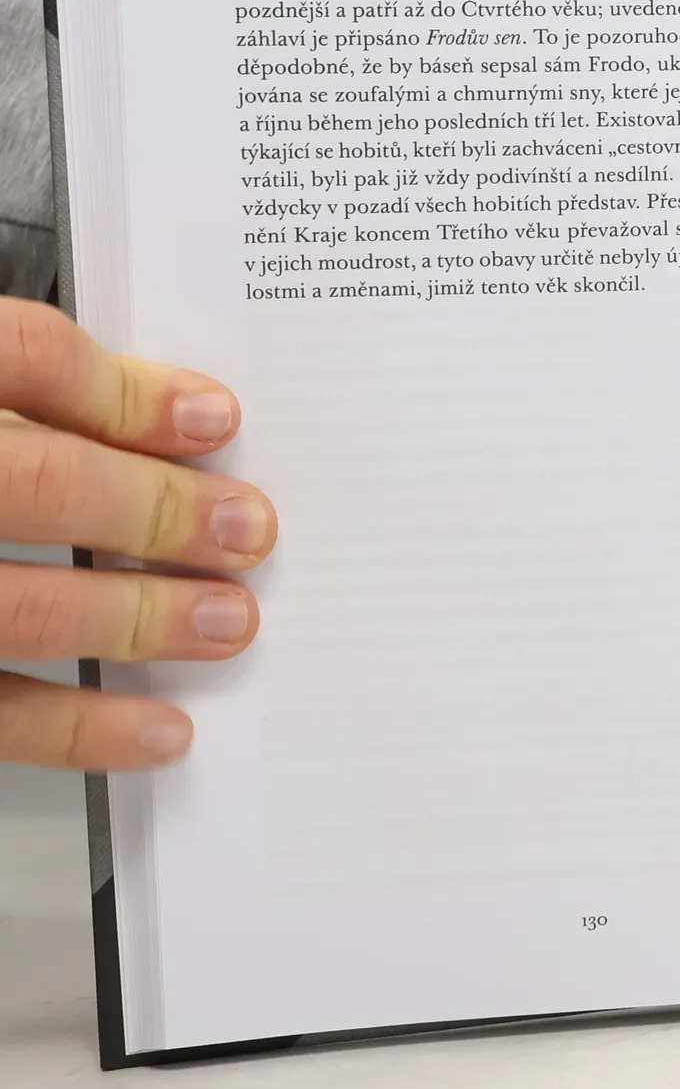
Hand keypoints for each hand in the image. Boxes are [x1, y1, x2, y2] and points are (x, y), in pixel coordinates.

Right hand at [0, 301, 275, 769]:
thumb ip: (26, 384)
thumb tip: (176, 412)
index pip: (15, 356)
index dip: (125, 391)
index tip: (213, 419)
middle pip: (31, 482)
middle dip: (154, 512)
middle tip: (247, 528)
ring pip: (12, 610)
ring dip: (135, 620)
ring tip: (227, 622)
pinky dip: (76, 729)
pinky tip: (155, 732)